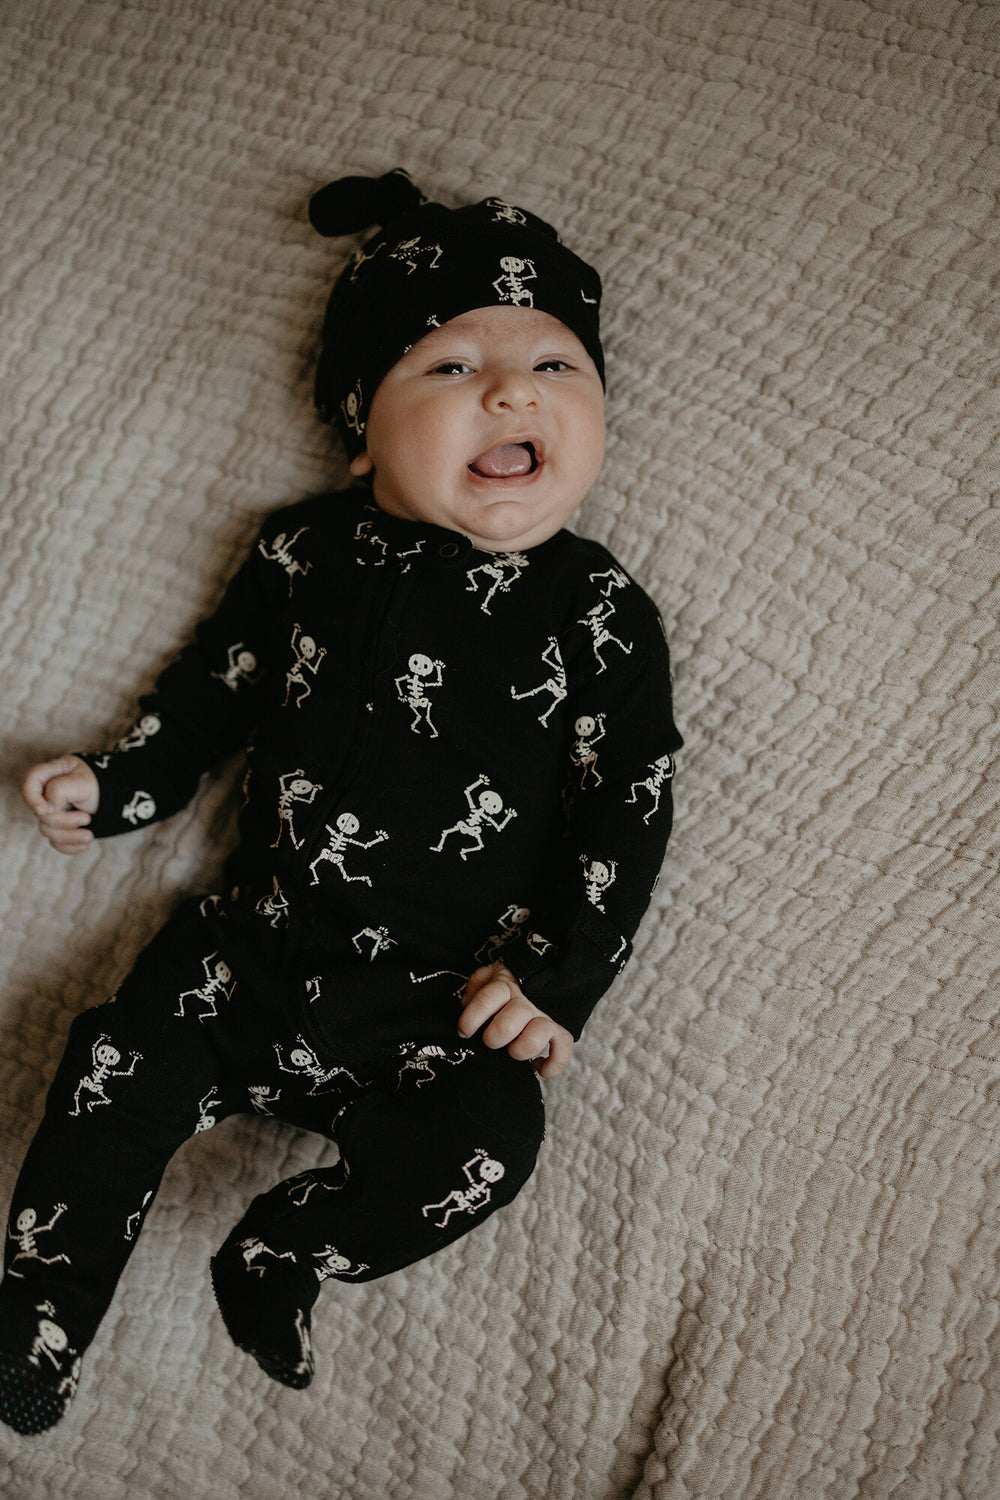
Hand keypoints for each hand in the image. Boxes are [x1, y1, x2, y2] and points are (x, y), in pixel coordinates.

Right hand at [21, 755, 99, 853]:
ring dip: (70, 836)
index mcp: (53, 773)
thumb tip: (46, 809)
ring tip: (90, 835)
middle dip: (63, 821)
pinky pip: (57, 842)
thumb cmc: (101, 785)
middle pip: (40, 813)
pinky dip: (71, 846)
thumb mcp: (83, 782)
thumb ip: (60, 789)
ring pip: (47, 830)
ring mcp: (52, 812)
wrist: (119, 800)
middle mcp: (48, 793)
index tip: (45, 810)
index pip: (31, 781)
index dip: (32, 798)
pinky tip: (85, 844)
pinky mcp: (60, 828)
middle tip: (86, 818)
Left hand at [459, 961, 573, 1076]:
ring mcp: (545, 1017)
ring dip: (519, 1050)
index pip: (486, 1000)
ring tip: (512, 1051)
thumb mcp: (491, 973)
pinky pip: (563, 1050)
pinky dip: (553, 1064)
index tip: (464, 1031)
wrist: (548, 974)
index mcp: (506, 987)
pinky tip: (538, 1067)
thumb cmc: (511, 982)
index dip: (471, 1019)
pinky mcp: (561, 1031)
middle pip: (507, 1025)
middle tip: (489, 1040)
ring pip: (535, 1038)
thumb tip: (466, 1004)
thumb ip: (476, 985)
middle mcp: (526, 1003)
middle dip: (493, 1038)